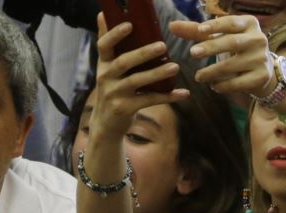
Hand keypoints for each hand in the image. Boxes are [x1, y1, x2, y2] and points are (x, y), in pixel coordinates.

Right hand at [87, 15, 188, 144]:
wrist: (106, 125)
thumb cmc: (112, 90)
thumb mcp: (106, 68)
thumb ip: (109, 45)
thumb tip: (102, 14)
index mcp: (104, 64)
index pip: (104, 45)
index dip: (115, 34)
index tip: (129, 24)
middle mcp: (106, 78)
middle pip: (123, 62)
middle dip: (142, 53)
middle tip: (162, 45)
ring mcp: (114, 94)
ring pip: (137, 81)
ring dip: (157, 74)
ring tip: (175, 67)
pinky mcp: (125, 108)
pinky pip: (148, 100)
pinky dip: (167, 97)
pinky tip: (183, 93)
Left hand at [169, 16, 273, 101]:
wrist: (263, 71)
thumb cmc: (236, 50)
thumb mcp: (219, 38)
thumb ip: (196, 32)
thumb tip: (171, 25)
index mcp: (249, 24)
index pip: (231, 22)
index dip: (216, 26)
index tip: (200, 29)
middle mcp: (258, 39)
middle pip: (232, 42)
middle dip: (211, 47)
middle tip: (192, 53)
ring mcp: (261, 58)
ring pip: (233, 65)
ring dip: (212, 71)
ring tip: (198, 77)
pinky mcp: (261, 76)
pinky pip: (239, 82)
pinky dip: (224, 85)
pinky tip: (213, 86)